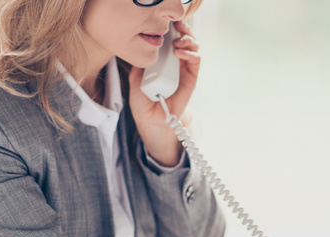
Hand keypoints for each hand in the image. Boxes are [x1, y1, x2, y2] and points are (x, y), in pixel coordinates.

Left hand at [128, 21, 199, 166]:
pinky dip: (190, 53)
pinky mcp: (191, 79)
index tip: (165, 23)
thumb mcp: (134, 79)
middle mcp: (175, 63)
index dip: (171, 29)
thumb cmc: (143, 102)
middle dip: (183, 29)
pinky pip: (195, 61)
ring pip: (193, 47)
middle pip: (184, 39)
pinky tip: (180, 53)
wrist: (151, 120)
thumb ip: (138, 64)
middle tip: (176, 26)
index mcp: (162, 61)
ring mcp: (184, 70)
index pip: (170, 40)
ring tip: (177, 42)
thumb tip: (140, 50)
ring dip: (188, 39)